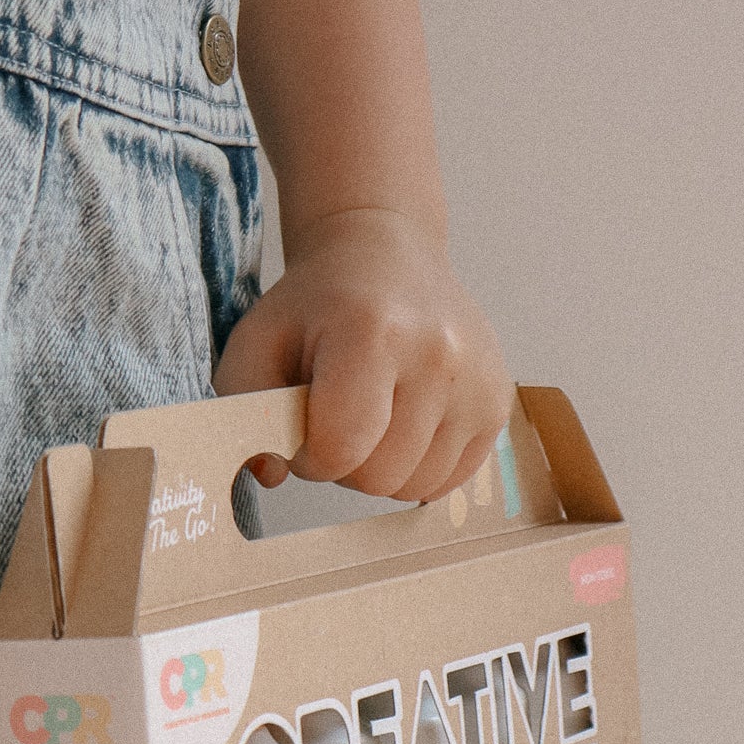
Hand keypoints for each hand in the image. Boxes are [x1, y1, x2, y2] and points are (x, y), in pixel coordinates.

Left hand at [213, 209, 511, 501]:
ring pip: (416, 487)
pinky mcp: (499, 402)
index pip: (340, 448)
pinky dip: (417, 467)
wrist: (388, 257)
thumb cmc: (318, 306)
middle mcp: (437, 355)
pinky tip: (404, 424)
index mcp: (372, 332)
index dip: (309, 455)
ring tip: (373, 417)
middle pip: (379, 477)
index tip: (304, 425)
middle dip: (346, 464)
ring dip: (383, 469)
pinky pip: (449, 480)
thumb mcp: (257, 341)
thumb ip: (244, 409)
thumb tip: (271, 474)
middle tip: (337, 419)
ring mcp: (477, 380)